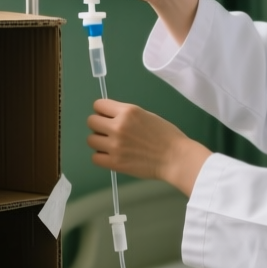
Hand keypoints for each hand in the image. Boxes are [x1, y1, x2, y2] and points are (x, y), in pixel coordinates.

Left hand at [87, 98, 211, 195]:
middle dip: (99, 126)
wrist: (175, 158)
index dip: (102, 111)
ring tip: (112, 145)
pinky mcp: (115, 163)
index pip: (98, 105)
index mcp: (127, 112)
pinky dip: (102, 157)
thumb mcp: (146, 115)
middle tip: (110, 132)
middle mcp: (118, 126)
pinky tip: (112, 156)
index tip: (108, 117)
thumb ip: (127, 115)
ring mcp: (115, 146)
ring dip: (99, 142)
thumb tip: (110, 117)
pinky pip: (95, 158)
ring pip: (90, 140)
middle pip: (91, 121)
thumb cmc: (166, 136)